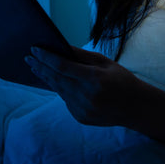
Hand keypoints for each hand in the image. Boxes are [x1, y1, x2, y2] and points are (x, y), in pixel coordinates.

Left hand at [25, 46, 139, 126]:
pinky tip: (56, 81)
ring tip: (36, 67)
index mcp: (94, 78)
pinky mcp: (80, 117)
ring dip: (46, 78)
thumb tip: (61, 46)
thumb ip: (82, 56)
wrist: (135, 107)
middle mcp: (86, 95)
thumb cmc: (121, 79)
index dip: (47, 57)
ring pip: (58, 90)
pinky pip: (66, 100)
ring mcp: (82, 109)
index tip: (35, 49)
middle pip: (56, 79)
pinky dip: (61, 89)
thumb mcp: (105, 62)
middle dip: (40, 66)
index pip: (63, 66)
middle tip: (28, 57)